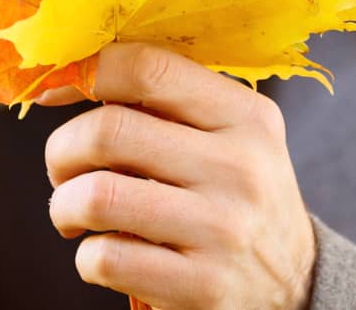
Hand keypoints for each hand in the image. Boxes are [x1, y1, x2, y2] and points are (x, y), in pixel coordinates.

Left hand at [40, 42, 316, 309]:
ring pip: (96, 196)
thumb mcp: (228, 136)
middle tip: (63, 169)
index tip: (59, 95)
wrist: (296, 285)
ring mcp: (222, 230)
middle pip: (107, 131)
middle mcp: (239, 167)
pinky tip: (105, 254)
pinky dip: (86, 258)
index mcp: (245, 115)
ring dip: (64, 205)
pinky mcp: (201, 287)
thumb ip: (164, 101)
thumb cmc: (235, 196)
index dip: (86, 74)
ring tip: (73, 212)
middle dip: (62, 150)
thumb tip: (64, 80)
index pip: (147, 67)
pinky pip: (105, 259)